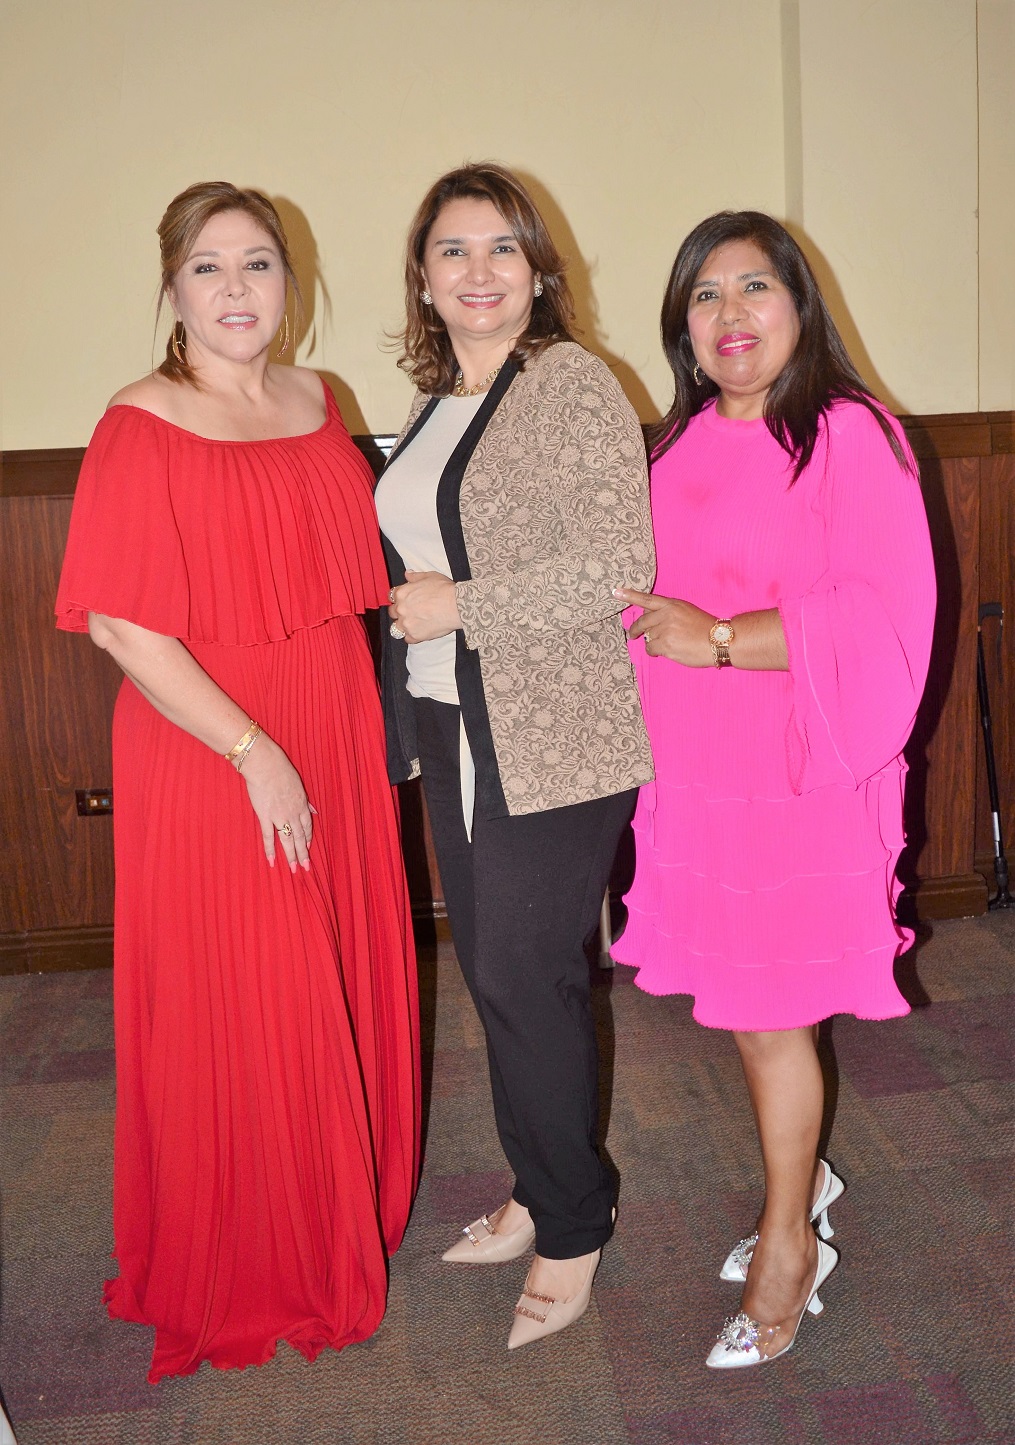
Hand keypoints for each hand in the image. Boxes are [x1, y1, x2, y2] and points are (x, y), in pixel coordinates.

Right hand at [239, 734, 314, 871]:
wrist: (265, 765)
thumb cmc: (281, 769)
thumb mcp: (298, 784)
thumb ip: (305, 799)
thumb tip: (313, 809)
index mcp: (302, 804)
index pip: (307, 826)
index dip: (307, 837)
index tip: (307, 847)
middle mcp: (293, 813)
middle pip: (300, 836)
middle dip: (303, 853)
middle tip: (305, 867)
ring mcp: (279, 816)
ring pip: (287, 840)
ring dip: (291, 856)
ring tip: (294, 869)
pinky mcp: (265, 817)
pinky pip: (268, 837)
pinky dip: (270, 850)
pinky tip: (272, 861)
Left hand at [388, 570, 460, 642]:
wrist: (455, 605)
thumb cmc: (444, 590)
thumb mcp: (429, 576)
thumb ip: (415, 576)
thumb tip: (408, 574)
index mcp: (402, 593)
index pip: (391, 596)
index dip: (398, 598)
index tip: (404, 601)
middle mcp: (401, 609)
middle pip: (392, 613)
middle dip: (400, 612)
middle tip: (411, 612)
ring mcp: (406, 623)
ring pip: (396, 628)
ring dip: (403, 626)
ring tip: (413, 624)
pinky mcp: (415, 635)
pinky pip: (407, 639)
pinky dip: (412, 636)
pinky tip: (420, 632)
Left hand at [613, 587, 713, 666]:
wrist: (719, 640)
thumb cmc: (705, 628)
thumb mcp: (687, 612)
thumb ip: (668, 613)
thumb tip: (650, 623)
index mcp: (672, 604)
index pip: (647, 599)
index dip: (630, 595)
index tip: (615, 591)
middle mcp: (666, 614)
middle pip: (642, 621)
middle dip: (635, 629)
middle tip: (632, 634)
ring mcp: (665, 629)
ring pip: (647, 637)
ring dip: (652, 642)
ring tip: (667, 645)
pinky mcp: (665, 644)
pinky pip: (650, 648)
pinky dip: (653, 651)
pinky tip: (663, 651)